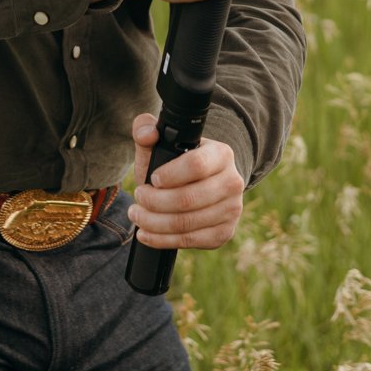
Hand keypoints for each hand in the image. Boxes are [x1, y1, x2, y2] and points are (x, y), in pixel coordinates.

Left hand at [125, 112, 245, 249]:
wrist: (202, 185)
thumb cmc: (177, 164)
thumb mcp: (161, 143)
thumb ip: (146, 129)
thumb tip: (147, 133)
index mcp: (221, 154)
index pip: (196, 166)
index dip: (169, 175)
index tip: (152, 179)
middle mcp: (233, 182)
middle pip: (188, 199)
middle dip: (153, 202)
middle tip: (137, 197)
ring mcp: (231, 210)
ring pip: (186, 223)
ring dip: (153, 222)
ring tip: (137, 215)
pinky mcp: (224, 233)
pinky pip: (190, 241)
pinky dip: (162, 240)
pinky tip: (147, 233)